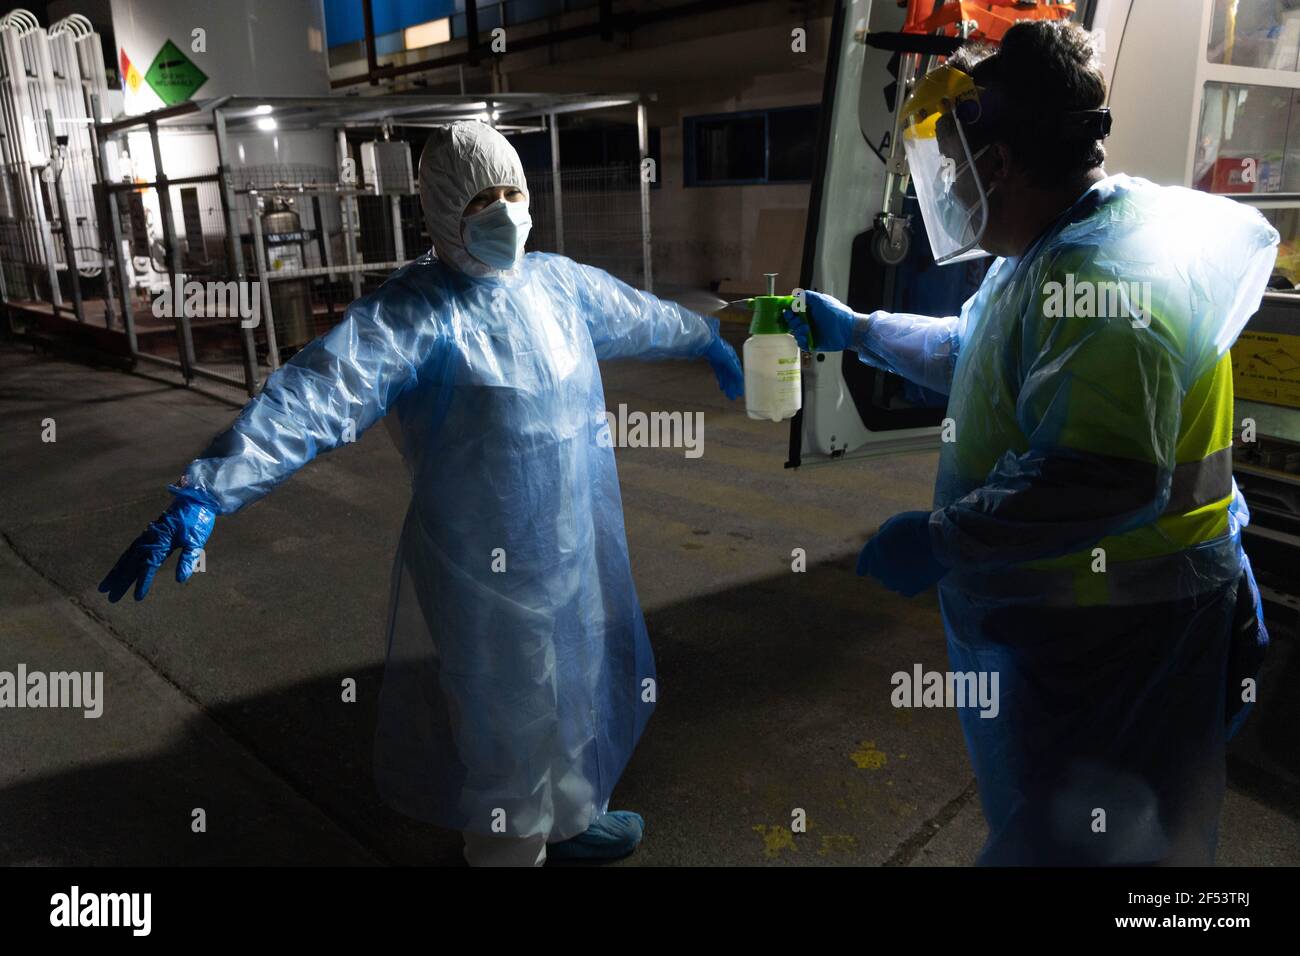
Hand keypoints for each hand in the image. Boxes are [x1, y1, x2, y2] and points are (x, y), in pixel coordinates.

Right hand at [99, 494, 217, 602]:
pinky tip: (121, 567)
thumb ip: (188, 559)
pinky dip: (126, 559)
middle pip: (133, 561)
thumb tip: (180, 580)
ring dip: (119, 570)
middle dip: (121, 578)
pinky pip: (135, 548)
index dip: (143, 580)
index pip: (149, 564)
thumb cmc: (198, 519)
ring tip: (106, 585)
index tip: (138, 597)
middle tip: (109, 595)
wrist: (197, 498)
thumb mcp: (197, 539)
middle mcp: (152, 537)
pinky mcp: (152, 532)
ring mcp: (150, 534)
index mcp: (162, 539)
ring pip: (130, 555)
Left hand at [706, 337, 743, 399]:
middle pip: (731, 376)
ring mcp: (721, 361)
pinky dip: (721, 380)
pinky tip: (721, 387)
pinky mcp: (714, 362)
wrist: (704, 340)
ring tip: (728, 394)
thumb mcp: (727, 359)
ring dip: (727, 385)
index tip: (740, 392)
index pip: (737, 373)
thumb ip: (733, 369)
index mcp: (733, 358)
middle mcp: (728, 360)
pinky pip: (719, 373)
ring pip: (725, 376)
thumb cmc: (717, 347)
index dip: (738, 383)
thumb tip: (740, 379)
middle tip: (733, 397)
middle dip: (732, 387)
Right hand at [784, 290, 861, 351]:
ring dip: (797, 329)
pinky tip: (806, 336)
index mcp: (810, 311)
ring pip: (795, 332)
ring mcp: (810, 333)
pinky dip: (801, 340)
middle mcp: (809, 321)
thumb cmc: (836, 313)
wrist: (847, 329)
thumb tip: (797, 294)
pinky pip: (801, 343)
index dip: (788, 310)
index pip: (794, 311)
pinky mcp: (813, 343)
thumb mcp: (821, 300)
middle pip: (792, 322)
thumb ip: (808, 296)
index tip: (787, 310)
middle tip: (796, 319)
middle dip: (791, 320)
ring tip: (806, 328)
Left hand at [856, 510, 947, 596]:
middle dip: (881, 570)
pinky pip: (904, 591)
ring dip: (894, 578)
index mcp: (877, 548)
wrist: (943, 538)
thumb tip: (879, 535)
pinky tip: (914, 578)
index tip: (861, 573)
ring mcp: (897, 579)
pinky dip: (907, 586)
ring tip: (907, 570)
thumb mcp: (898, 521)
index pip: (866, 558)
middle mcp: (883, 566)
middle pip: (877, 573)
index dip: (862, 565)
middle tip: (893, 565)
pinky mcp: (912, 588)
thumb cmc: (920, 526)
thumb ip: (885, 530)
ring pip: (890, 584)